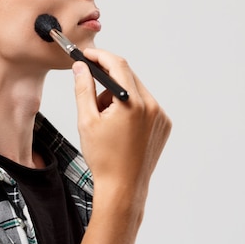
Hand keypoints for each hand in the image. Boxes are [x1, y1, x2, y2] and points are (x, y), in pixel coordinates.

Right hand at [72, 48, 171, 200]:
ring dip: (119, 94)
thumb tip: (80, 67)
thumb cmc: (104, 159)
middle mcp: (151, 106)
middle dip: (107, 80)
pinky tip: (120, 126)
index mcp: (132, 103)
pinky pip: (145, 104)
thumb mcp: (87, 121)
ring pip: (136, 90)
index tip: (87, 55)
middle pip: (127, 76)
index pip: (117, 65)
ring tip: (105, 119)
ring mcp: (160, 116)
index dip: (100, 56)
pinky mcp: (164, 125)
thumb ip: (83, 88)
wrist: (123, 188)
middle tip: (92, 96)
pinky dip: (131, 107)